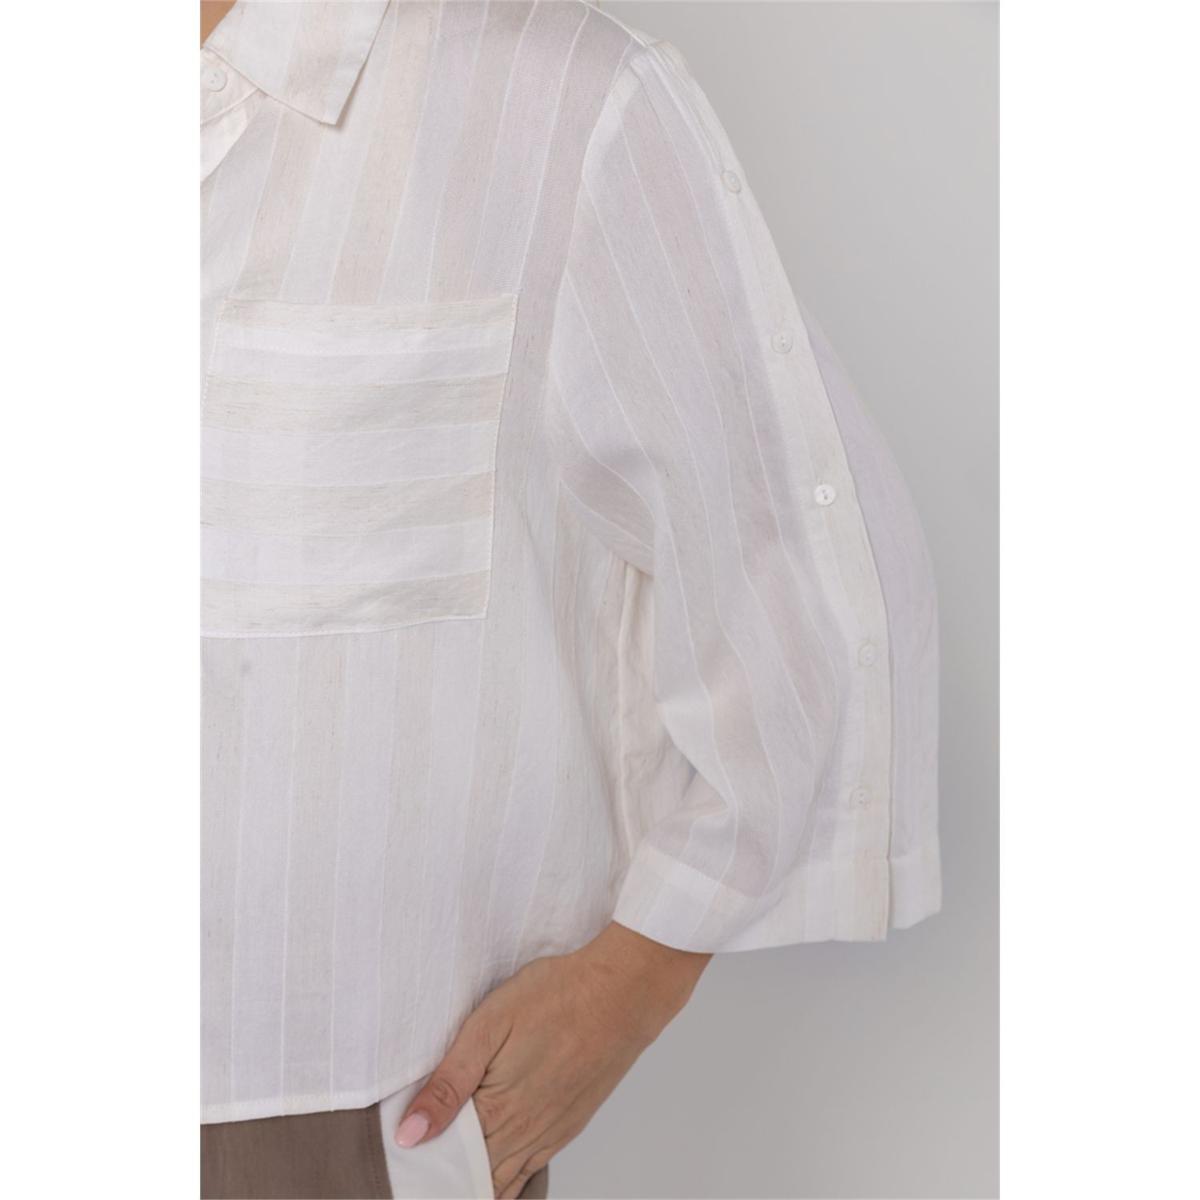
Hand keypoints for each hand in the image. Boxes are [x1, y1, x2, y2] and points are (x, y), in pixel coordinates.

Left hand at [392, 921, 710, 1196]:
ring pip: (503, 1179)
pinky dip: (507, 1178)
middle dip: (446, 1176)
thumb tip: (409, 1135)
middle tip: (421, 1168)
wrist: (623, 992)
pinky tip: (495, 1170)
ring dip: (476, 1179)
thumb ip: (448, 1084)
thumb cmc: (557, 996)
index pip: (446, 1162)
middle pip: (474, 1177)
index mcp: (498, 1113)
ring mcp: (551, 1133)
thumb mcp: (489, 1026)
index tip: (402, 1160)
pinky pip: (530, 1170)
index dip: (421, 1163)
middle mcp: (525, 1134)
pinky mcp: (569, 1125)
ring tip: (452, 1172)